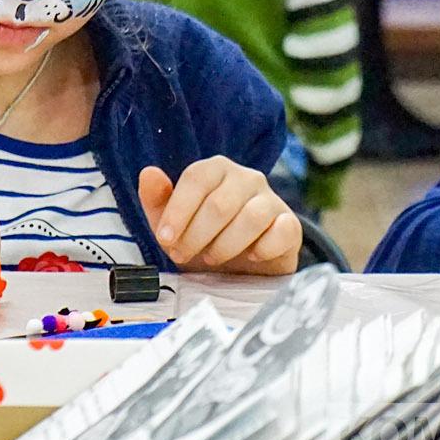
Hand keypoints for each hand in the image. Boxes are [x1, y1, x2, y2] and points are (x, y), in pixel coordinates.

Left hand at [139, 160, 300, 274]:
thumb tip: (148, 173)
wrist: (242, 269)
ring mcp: (272, 200)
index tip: (165, 239)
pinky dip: (262, 249)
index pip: (197, 177)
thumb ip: (158, 200)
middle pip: (220, 203)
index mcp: (217, 169)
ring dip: (225, 246)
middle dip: (196, 236)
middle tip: (183, 256)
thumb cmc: (204, 238)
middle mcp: (247, 178)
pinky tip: (250, 257)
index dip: (178, 210)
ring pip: (251, 218)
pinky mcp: (291, 225)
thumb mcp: (173, 224)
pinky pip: (281, 231)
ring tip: (213, 258)